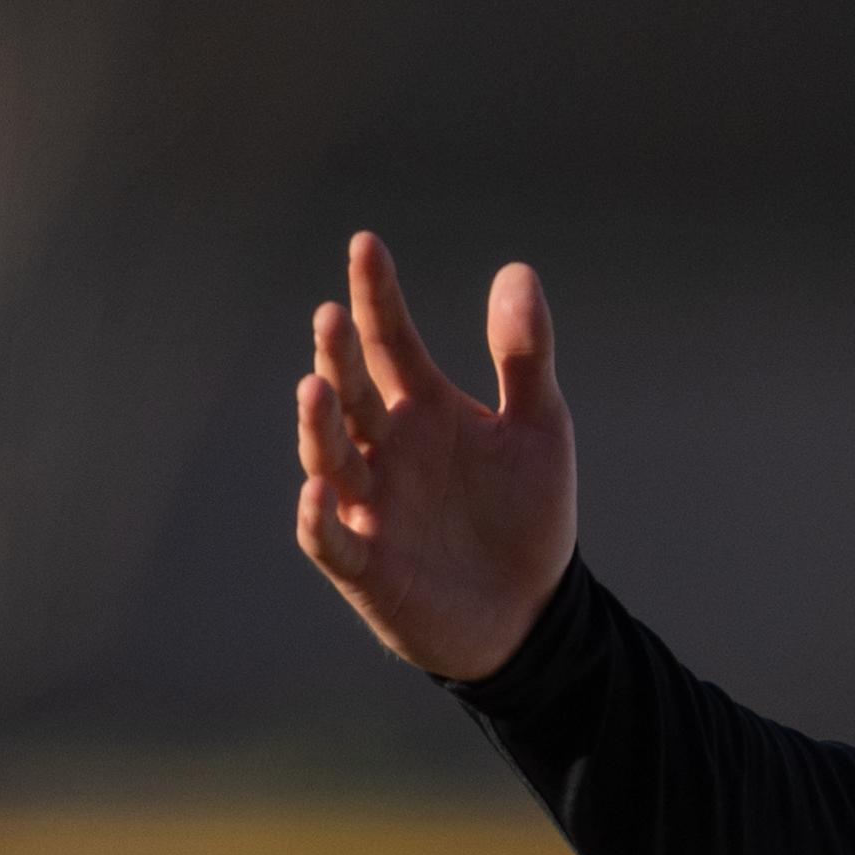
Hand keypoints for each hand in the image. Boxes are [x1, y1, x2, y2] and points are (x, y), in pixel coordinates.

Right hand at [294, 232, 577, 681]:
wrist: (533, 611)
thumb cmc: (527, 515)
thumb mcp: (539, 428)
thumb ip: (524, 355)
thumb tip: (518, 269)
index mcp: (423, 408)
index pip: (391, 341)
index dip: (378, 295)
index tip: (367, 243)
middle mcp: (385, 448)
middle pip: (351, 392)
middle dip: (338, 356)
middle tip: (333, 314)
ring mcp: (369, 504)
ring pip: (329, 456)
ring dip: (319, 424)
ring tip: (316, 386)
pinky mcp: (367, 564)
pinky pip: (330, 538)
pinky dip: (319, 518)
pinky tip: (318, 491)